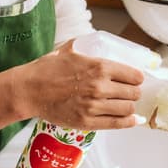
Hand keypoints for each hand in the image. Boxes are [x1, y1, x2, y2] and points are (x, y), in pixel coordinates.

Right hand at [14, 39, 144, 129]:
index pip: (134, 76)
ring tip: (126, 104)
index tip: (137, 80)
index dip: (138, 79)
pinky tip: (132, 120)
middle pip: (134, 93)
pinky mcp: (88, 121)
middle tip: (130, 93)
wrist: (29, 90)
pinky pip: (117, 124)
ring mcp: (94, 106)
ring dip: (130, 107)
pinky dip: (128, 122)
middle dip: (135, 93)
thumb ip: (89, 46)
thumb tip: (105, 44)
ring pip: (127, 109)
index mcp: (99, 67)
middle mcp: (100, 87)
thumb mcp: (71, 50)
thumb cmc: (48, 70)